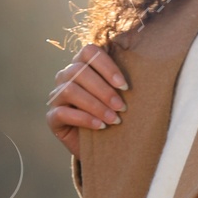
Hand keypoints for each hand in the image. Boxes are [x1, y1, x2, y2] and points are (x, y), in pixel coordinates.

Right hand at [46, 42, 127, 157]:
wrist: (101, 145)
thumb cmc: (113, 114)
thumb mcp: (119, 95)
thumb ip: (122, 82)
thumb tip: (146, 71)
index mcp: (82, 64)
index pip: (89, 52)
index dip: (106, 66)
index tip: (124, 85)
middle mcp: (66, 77)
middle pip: (79, 71)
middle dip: (104, 90)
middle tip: (122, 107)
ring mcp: (56, 96)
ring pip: (70, 90)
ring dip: (95, 105)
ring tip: (114, 119)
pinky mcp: (52, 118)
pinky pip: (62, 113)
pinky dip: (84, 119)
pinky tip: (100, 126)